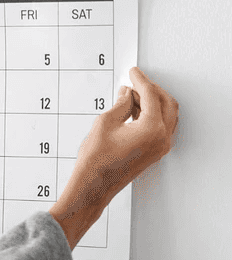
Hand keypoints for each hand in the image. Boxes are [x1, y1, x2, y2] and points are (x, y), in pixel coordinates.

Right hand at [50, 67, 178, 247]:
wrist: (93, 187)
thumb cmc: (96, 161)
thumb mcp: (105, 123)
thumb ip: (121, 104)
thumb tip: (128, 94)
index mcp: (151, 128)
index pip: (150, 95)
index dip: (140, 81)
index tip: (133, 72)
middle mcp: (161, 138)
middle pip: (165, 103)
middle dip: (151, 90)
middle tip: (134, 82)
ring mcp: (160, 147)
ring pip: (166, 115)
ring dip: (153, 102)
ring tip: (131, 97)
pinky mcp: (154, 152)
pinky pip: (162, 127)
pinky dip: (152, 115)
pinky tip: (135, 112)